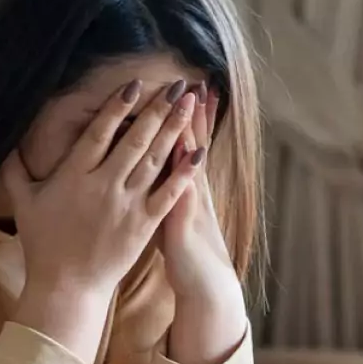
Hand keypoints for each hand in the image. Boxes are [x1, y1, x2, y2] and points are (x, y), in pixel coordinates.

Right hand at [4, 80, 201, 357]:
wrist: (67, 287)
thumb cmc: (43, 245)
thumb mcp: (23, 204)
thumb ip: (16, 170)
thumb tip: (6, 142)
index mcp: (73, 176)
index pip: (98, 133)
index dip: (117, 107)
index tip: (134, 84)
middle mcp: (103, 186)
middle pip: (135, 140)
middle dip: (156, 110)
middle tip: (176, 85)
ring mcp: (127, 205)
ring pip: (155, 160)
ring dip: (174, 130)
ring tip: (189, 104)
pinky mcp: (145, 225)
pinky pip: (169, 194)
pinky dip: (185, 172)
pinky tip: (199, 152)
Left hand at [161, 86, 248, 363]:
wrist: (207, 285)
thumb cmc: (186, 252)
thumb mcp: (176, 216)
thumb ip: (166, 190)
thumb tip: (156, 168)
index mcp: (187, 186)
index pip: (187, 143)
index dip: (189, 116)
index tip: (191, 86)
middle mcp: (192, 189)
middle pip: (191, 142)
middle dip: (193, 112)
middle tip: (196, 79)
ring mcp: (191, 202)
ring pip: (190, 159)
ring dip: (191, 129)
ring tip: (193, 101)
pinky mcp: (185, 220)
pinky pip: (183, 189)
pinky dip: (183, 168)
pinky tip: (182, 149)